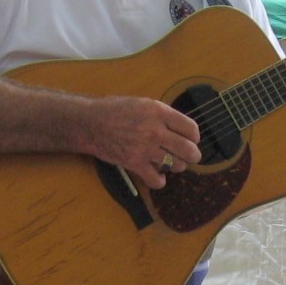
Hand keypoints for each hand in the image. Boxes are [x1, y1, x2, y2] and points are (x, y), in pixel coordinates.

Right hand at [80, 94, 201, 188]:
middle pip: (189, 151)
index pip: (192, 129)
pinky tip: (158, 176)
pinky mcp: (135, 164)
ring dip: (176, 166)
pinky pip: (157, 181)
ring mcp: (146, 149)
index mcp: (159, 112)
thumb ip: (163, 115)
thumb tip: (181, 129)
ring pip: (176, 166)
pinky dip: (160, 181)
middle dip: (193, 155)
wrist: (91, 123)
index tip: (190, 139)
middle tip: (189, 156)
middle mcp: (156, 131)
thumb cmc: (115, 110)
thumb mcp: (143, 103)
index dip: (194, 136)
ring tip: (169, 162)